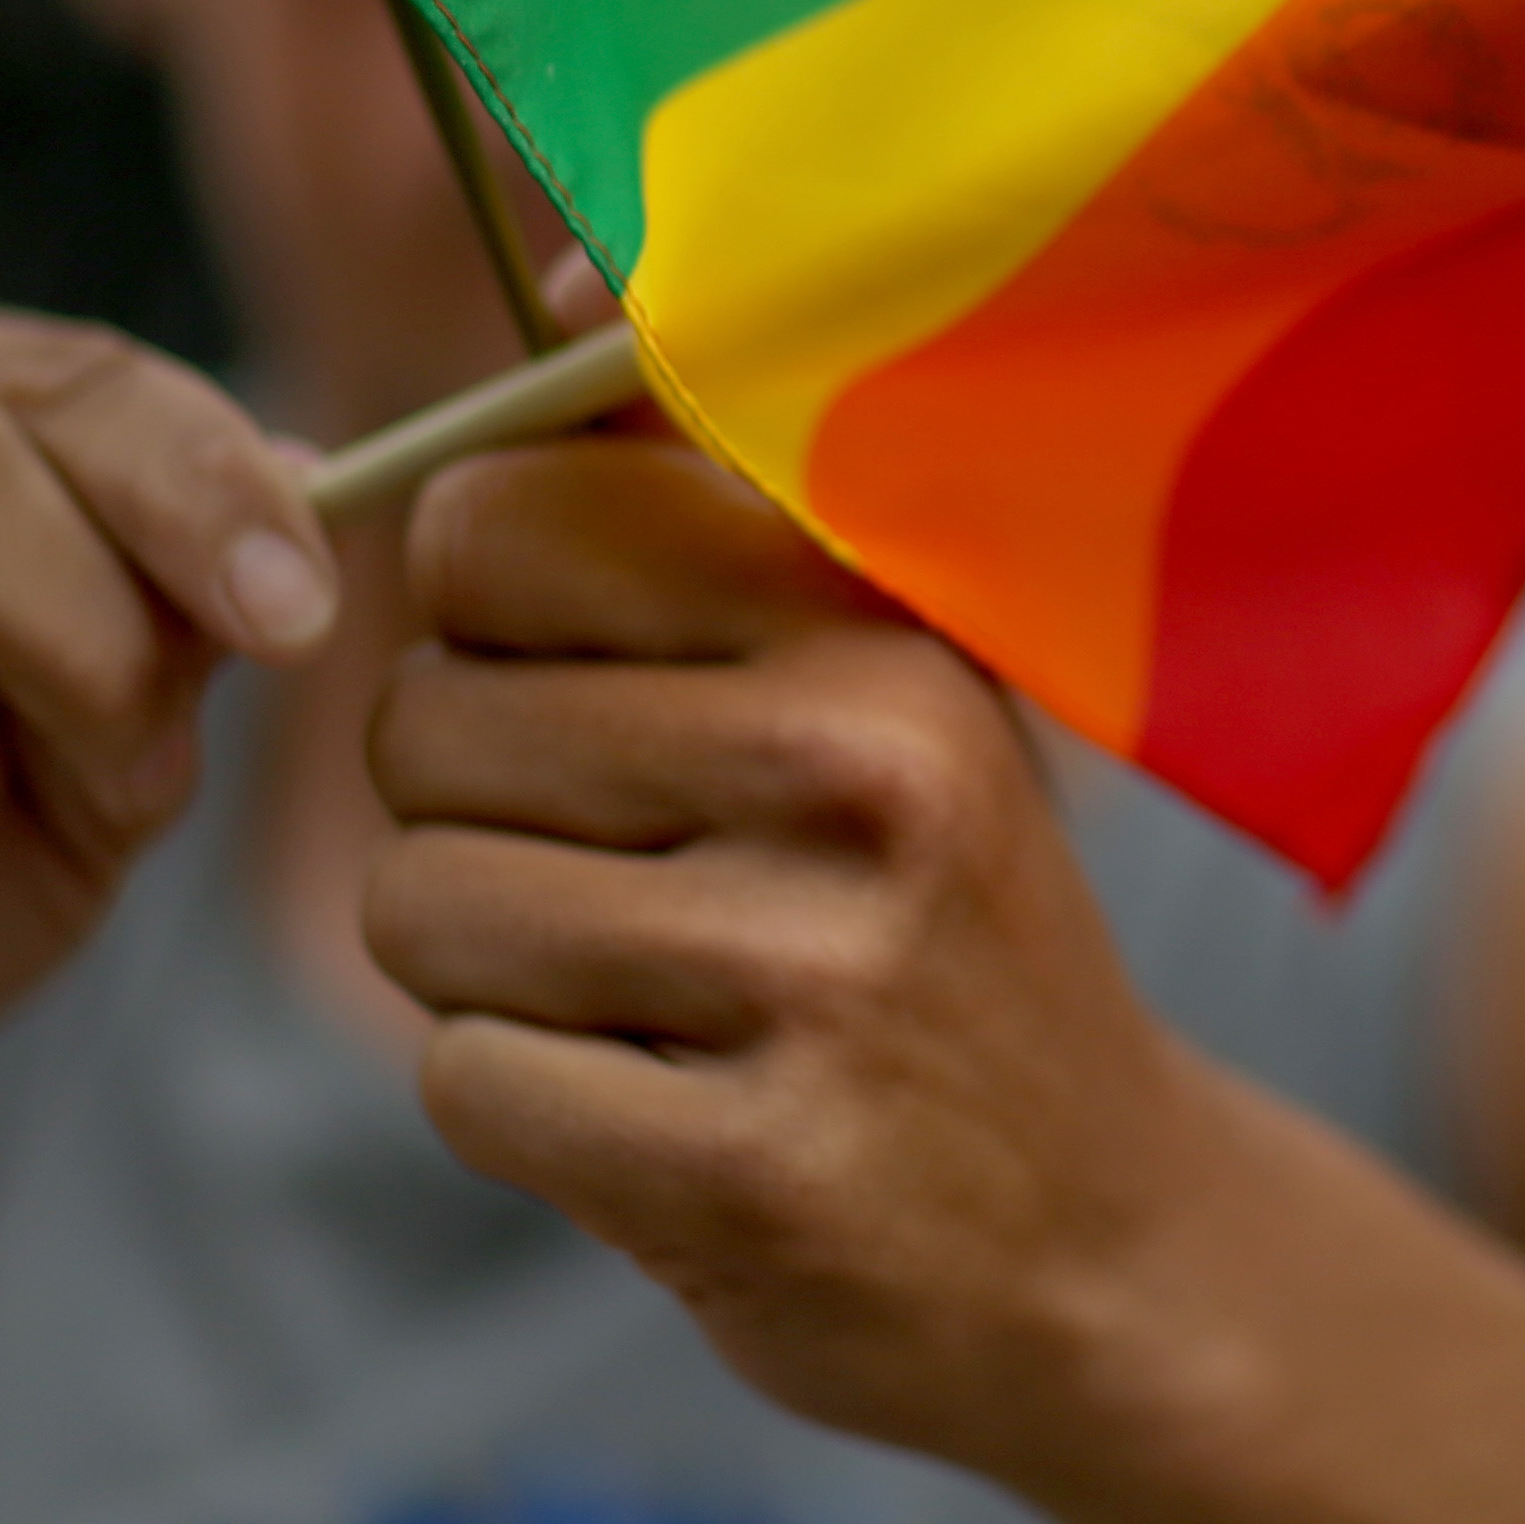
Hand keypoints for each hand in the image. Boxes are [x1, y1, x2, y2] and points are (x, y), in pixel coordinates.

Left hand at [362, 438, 1235, 1469]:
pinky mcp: (747, 1172)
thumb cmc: (936, 926)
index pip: (498, 524)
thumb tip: (561, 272)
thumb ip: (705, 486)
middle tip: (626, 879)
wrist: (1108, 1251)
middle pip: (421, 724)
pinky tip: (662, 1115)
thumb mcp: (882, 677)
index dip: (488, 621)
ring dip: (487, 971)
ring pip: (417, 905)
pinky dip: (523, 1110)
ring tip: (647, 998)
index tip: (589, 692)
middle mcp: (858, 775)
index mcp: (872, 628)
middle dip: (471, 814)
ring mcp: (811, 981)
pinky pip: (462, 1081)